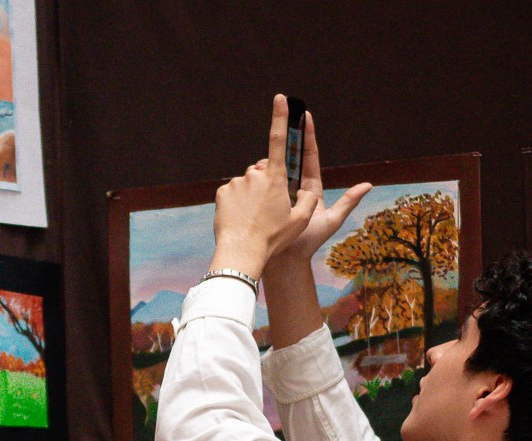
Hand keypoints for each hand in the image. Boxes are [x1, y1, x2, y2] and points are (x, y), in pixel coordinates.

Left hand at [209, 95, 320, 279]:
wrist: (242, 251)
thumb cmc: (274, 238)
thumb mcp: (300, 221)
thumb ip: (309, 201)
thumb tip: (309, 191)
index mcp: (275, 178)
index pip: (278, 140)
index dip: (280, 117)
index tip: (280, 98)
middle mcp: (254, 175)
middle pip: (263, 171)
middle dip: (267, 184)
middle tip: (269, 210)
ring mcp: (236, 183)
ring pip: (247, 184)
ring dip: (251, 197)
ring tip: (254, 219)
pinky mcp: (222, 192)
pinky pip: (233, 194)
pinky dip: (237, 204)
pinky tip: (241, 219)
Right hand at [269, 109, 371, 268]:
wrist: (285, 262)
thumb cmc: (308, 243)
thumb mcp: (331, 221)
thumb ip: (348, 202)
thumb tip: (368, 184)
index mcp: (310, 188)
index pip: (309, 157)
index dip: (307, 136)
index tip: (304, 115)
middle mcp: (293, 188)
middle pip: (287, 158)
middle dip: (283, 143)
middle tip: (279, 126)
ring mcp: (276, 194)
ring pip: (270, 170)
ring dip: (267, 163)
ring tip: (263, 166)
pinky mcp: (263, 202)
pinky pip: (259, 184)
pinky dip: (256, 178)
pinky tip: (251, 178)